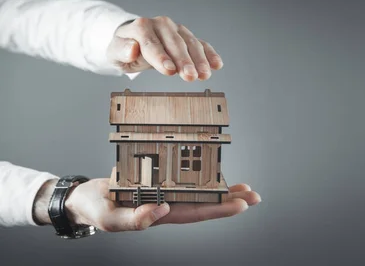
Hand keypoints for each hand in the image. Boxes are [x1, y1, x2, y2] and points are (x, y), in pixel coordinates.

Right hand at [53, 178, 260, 231]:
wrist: (84, 198)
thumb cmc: (96, 210)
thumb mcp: (111, 218)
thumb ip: (134, 220)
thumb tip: (162, 211)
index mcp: (161, 215)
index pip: (197, 213)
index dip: (220, 209)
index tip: (243, 204)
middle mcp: (168, 204)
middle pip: (205, 203)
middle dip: (231, 200)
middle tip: (255, 195)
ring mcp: (165, 191)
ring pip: (199, 190)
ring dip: (222, 189)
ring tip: (245, 186)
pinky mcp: (158, 178)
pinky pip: (184, 176)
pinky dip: (200, 172)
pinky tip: (214, 169)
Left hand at [106, 16, 223, 81]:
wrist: (133, 41)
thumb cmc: (124, 49)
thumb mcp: (115, 52)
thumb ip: (121, 50)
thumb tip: (132, 49)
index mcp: (141, 27)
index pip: (151, 42)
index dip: (160, 56)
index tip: (169, 70)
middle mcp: (161, 25)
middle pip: (174, 43)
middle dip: (183, 60)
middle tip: (190, 76)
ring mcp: (176, 30)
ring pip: (190, 43)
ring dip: (199, 60)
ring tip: (204, 75)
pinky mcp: (187, 37)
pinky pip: (201, 44)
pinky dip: (210, 54)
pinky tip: (217, 64)